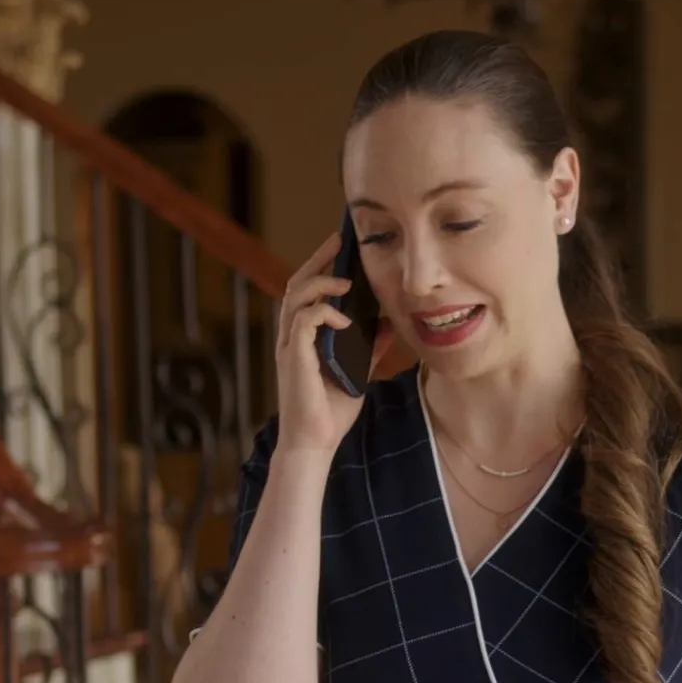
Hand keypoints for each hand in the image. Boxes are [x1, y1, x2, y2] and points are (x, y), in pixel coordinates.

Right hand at [273, 231, 397, 456]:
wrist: (315, 442)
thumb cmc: (331, 410)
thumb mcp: (359, 371)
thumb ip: (371, 346)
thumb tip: (392, 323)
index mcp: (304, 336)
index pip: (308, 289)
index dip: (322, 264)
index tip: (343, 245)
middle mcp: (292, 335)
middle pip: (297, 283)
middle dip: (318, 258)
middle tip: (340, 241)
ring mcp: (290, 345)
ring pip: (295, 295)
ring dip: (321, 281)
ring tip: (346, 279)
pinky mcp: (293, 357)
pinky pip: (304, 321)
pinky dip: (324, 313)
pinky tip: (346, 319)